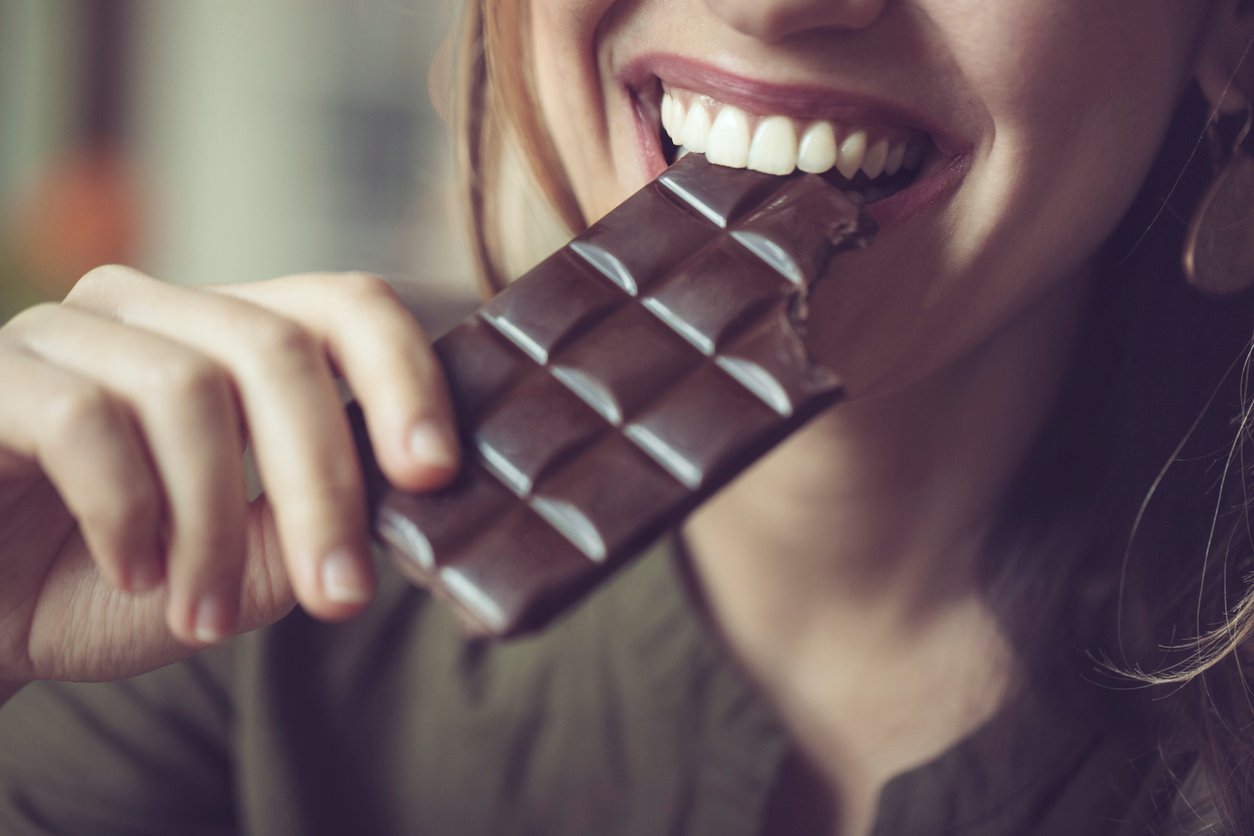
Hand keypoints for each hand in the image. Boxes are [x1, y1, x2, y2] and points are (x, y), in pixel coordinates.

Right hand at [0, 266, 457, 685]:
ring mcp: (68, 330)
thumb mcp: (234, 571)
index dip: (405, 375)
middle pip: (278, 351)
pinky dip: (127, 514)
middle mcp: (156, 311)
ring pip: (187, 391)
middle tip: (342, 596)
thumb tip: (404, 499)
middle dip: (323, 484)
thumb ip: (309, 527)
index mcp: (230, 340)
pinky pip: (85, 420)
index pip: (343, 307)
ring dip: (212, 528)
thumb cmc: (104, 584)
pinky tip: (132, 574)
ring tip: (204, 615)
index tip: (437, 472)